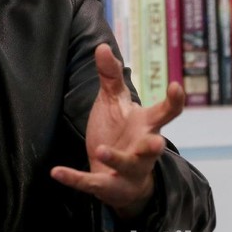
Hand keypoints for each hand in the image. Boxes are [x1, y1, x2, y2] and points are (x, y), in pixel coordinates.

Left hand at [50, 43, 184, 218]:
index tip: (175, 86)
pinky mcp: (106, 185)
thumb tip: (102, 45)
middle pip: (153, 147)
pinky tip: (55, 172)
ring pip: (127, 166)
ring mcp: (128, 170)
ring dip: (116, 158)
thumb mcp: (114, 101)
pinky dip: (73, 177)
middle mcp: (143, 149)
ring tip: (102, 150)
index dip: (174, 101)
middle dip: (153, 145)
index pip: (166, 113)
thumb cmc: (120, 131)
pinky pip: (90, 183)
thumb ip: (110, 76)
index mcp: (147, 126)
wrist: (118, 177)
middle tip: (156, 141)